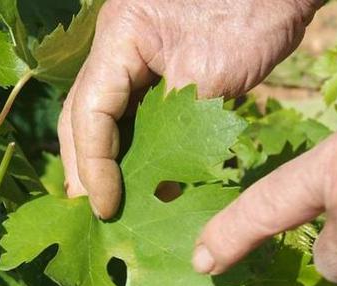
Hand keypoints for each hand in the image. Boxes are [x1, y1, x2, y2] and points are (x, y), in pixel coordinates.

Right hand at [59, 0, 320, 217]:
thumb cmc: (253, 15)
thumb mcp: (211, 77)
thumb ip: (175, 131)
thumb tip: (156, 191)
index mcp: (118, 38)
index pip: (88, 112)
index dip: (93, 166)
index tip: (107, 207)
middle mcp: (116, 46)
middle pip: (84, 115)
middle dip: (86, 167)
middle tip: (95, 215)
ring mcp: (135, 57)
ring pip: (106, 118)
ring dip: (108, 162)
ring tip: (113, 207)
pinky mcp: (159, 70)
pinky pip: (136, 115)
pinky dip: (137, 148)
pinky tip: (146, 181)